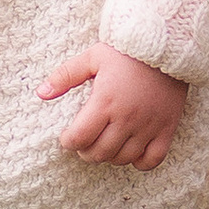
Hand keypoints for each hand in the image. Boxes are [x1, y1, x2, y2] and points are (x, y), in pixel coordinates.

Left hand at [43, 43, 187, 169]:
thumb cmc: (126, 51)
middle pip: (99, 153)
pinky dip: (139, 163)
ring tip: (104, 144)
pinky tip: (130, 151)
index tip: (67, 137)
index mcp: (105, 101)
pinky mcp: (166, 128)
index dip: (68, 142)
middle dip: (85, 152)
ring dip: (109, 156)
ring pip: (123, 159)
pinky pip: (152, 160)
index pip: (80, 137)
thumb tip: (41, 93)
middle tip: (83, 143)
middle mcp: (126, 118)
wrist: (168, 45)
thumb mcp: (92, 57)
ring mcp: (148, 126)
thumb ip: (65, 76)